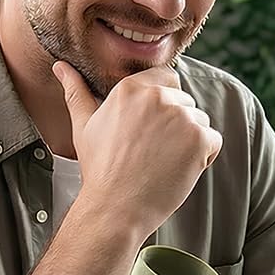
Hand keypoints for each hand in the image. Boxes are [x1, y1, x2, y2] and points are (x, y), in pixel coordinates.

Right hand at [53, 62, 221, 240]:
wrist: (115, 208)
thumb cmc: (99, 170)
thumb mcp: (84, 126)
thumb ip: (76, 91)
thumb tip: (61, 67)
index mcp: (131, 88)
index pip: (167, 80)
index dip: (163, 106)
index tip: (149, 130)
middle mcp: (158, 97)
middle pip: (185, 103)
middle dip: (175, 126)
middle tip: (151, 153)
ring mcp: (182, 117)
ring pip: (200, 122)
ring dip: (189, 142)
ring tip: (162, 163)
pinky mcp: (200, 139)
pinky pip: (213, 142)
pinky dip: (203, 158)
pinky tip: (177, 171)